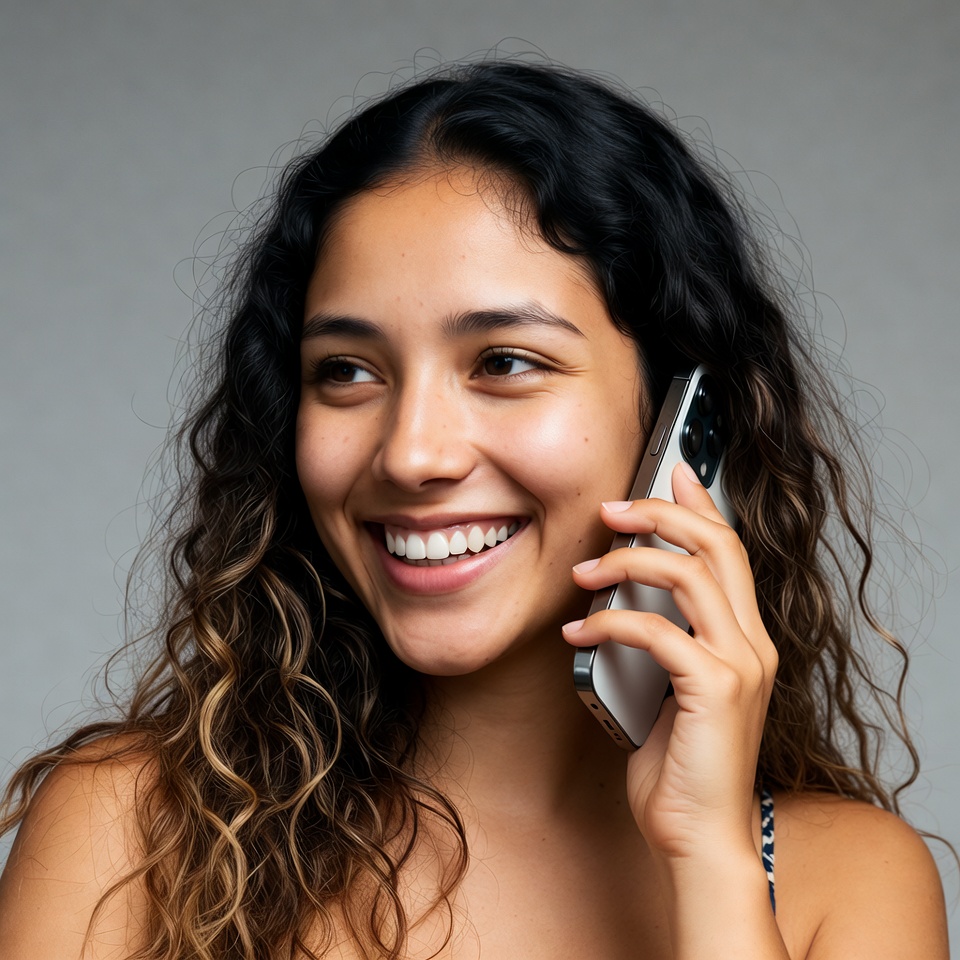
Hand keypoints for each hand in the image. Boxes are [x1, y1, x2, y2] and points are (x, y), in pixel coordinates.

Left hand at [562, 462, 777, 862]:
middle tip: (611, 509)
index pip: (730, 551)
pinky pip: (655, 630)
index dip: (701, 505)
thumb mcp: (670, 688)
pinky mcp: (715, 688)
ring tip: (584, 570)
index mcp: (746, 639)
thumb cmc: (680, 767)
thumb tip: (620, 601)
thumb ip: (663, 642)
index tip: (672, 472)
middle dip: (660, 514)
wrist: (699, 836)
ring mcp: (741, 665)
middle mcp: (754, 644)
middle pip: (716, 547)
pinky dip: (609, 621)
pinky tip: (578, 630)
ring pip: (687, 576)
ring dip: (626, 562)